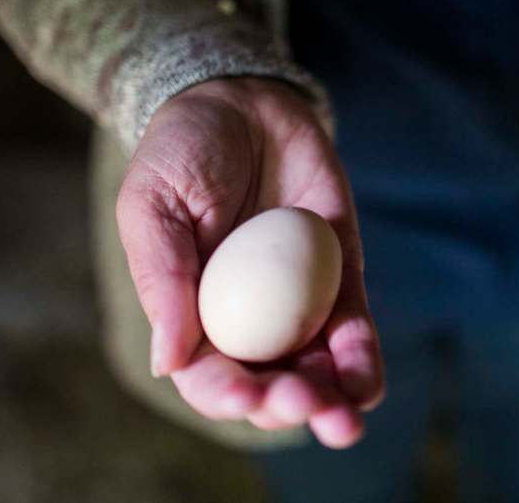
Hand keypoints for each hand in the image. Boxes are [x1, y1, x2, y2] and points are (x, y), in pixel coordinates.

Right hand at [115, 77, 384, 447]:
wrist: (242, 102)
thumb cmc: (181, 153)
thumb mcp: (153, 206)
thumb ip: (162, 277)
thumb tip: (169, 363)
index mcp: (192, 313)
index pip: (207, 374)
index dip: (225, 394)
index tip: (245, 396)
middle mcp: (247, 318)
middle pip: (268, 382)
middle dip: (285, 403)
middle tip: (300, 401)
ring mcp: (297, 300)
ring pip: (315, 367)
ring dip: (330, 398)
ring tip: (343, 416)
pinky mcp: (340, 275)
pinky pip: (353, 324)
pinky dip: (361, 355)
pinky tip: (365, 382)